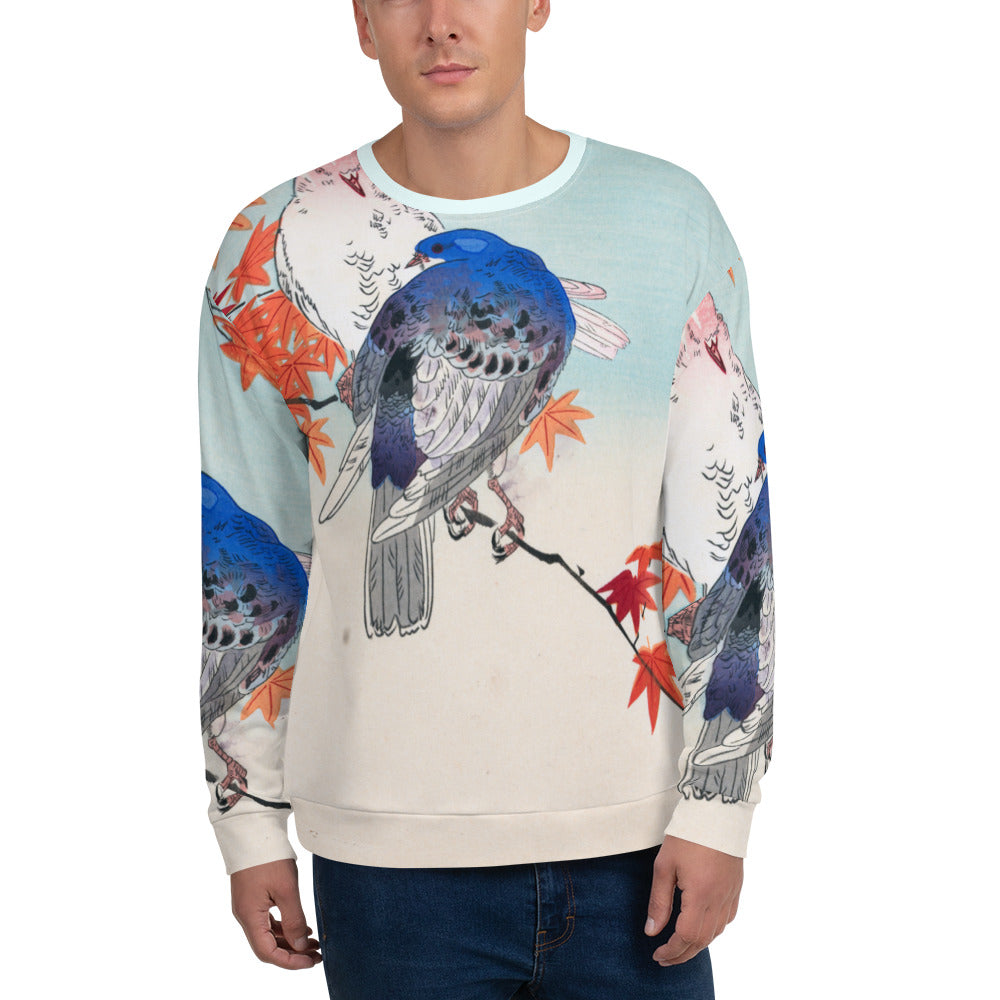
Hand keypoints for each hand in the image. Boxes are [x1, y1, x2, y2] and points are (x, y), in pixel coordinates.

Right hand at [230, 859, 322, 969]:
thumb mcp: (286, 889)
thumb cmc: (269, 857)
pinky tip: (301, 927)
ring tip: (314, 943)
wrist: (253, 831)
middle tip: (317, 955)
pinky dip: (284, 928)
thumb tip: (301, 946)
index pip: (267, 952)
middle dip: (293, 954)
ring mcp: (248, 907)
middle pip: (268, 946)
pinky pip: (268, 922)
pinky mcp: (253, 898)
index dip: (290, 961)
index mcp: (249, 917)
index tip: (310, 962)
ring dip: (290, 941)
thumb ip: (294, 920)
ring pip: (268, 935)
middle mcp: (245, 916)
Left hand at [644, 834, 742, 965]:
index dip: (671, 950)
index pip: (686, 936)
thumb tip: (651, 931)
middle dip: (683, 954)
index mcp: (701, 896)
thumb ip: (659, 901)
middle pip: (702, 940)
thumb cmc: (687, 835)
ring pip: (716, 932)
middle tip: (665, 958)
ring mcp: (731, 894)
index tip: (657, 955)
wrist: (717, 811)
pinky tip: (701, 928)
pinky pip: (727, 919)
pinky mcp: (736, 887)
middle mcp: (719, 900)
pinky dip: (712, 930)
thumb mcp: (664, 866)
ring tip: (679, 947)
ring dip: (697, 944)